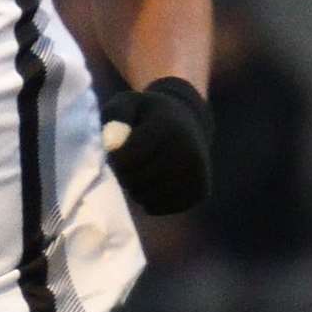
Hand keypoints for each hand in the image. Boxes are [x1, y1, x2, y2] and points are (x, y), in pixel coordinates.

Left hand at [100, 77, 212, 214]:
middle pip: (135, 180)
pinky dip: (149, 200)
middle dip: (123, 174)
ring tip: (140, 170)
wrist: (188, 123)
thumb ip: (115, 116)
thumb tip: (111, 144)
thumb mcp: (127, 103)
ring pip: (146, 198)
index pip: (127, 158)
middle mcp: (188, 151)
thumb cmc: (148, 115)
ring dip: (135, 188)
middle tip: (127, 162)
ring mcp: (197, 174)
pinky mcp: (200, 192)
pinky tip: (154, 181)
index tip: (116, 149)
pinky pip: (159, 208)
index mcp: (168, 127)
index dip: (114, 157)